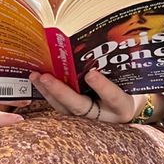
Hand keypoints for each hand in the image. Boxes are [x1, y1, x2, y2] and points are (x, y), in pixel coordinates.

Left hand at [29, 70, 163, 123]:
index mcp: (122, 106)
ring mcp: (87, 121)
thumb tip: (101, 42)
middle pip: (80, 107)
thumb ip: (116, 67)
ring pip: (64, 109)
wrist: (124, 107)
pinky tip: (37, 80)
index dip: (102, 87)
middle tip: (46, 77)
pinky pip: (59, 107)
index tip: (91, 74)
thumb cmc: (126, 87)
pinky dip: (47, 93)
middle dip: (61, 92)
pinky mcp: (75, 118)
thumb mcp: (127, 78)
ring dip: (48, 92)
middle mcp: (103, 117)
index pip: (113, 97)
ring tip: (35, 76)